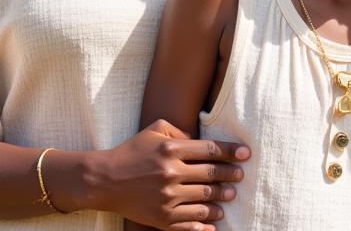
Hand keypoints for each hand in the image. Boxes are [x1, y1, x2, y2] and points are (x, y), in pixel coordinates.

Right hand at [82, 120, 248, 229]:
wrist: (104, 180)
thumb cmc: (131, 150)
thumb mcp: (154, 129)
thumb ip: (180, 130)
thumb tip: (200, 141)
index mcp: (171, 149)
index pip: (210, 150)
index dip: (231, 151)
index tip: (246, 154)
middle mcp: (171, 173)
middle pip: (211, 174)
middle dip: (230, 175)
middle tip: (241, 176)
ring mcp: (167, 198)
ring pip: (204, 200)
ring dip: (221, 199)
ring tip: (230, 197)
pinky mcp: (161, 219)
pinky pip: (190, 223)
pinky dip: (205, 224)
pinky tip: (214, 222)